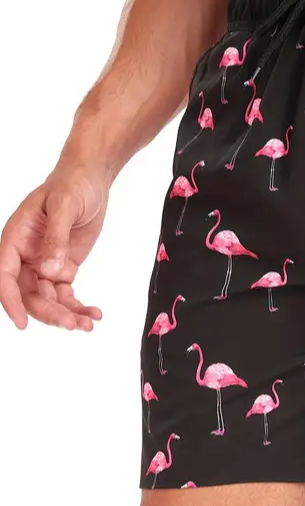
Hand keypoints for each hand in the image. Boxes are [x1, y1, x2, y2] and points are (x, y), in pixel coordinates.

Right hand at [0, 160, 107, 329]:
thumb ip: (56, 238)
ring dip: (66, 314)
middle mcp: (25, 255)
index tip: (22, 322)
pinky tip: (94, 315)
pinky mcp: (63, 267)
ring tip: (88, 324)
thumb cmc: (71, 186)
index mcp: (15, 238)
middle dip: (48, 312)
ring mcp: (44, 263)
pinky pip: (66, 293)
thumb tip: (50, 271)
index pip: (6, 275)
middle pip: (29, 293)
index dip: (11, 300)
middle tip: (71, 325)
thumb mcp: (63, 206)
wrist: (90, 180)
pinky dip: (78, 306)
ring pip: (48, 298)